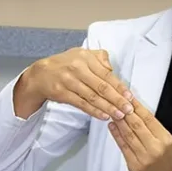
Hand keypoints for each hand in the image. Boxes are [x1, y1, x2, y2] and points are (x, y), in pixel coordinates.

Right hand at [13, 48, 133, 121]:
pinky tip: (103, 116)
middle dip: (117, 100)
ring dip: (107, 108)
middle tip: (128, 109)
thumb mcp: (82, 54)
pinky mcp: (62, 93)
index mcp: (85, 58)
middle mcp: (77, 68)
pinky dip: (94, 111)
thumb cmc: (66, 64)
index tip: (130, 96)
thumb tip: (112, 69)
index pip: (106, 74)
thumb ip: (100, 58)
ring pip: (92, 97)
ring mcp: (69, 81)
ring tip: (119, 116)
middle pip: (101, 87)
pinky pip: (81, 104)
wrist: (41, 74)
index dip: (119, 87)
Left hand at [109, 98, 171, 170]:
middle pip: (137, 125)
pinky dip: (117, 135)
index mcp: (165, 139)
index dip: (137, 106)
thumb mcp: (167, 142)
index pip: (148, 118)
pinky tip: (112, 126)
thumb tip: (137, 112)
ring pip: (129, 135)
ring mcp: (144, 158)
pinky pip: (124, 147)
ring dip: (119, 121)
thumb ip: (153, 129)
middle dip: (125, 111)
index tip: (129, 97)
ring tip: (112, 111)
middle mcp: (155, 147)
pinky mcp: (134, 165)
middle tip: (116, 100)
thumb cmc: (167, 162)